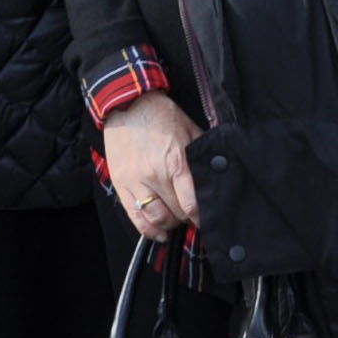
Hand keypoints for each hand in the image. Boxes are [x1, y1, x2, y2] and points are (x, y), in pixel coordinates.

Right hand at [102, 91, 202, 238]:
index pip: (191, 203)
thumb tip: (217, 171)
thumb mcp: (190, 129)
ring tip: (176, 221)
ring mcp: (136, 182)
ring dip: (170, 225)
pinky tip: (159, 233)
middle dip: (187, 218)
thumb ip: (201, 153)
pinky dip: (148, 230)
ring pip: (156, 219)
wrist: (127, 104)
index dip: (201, 217)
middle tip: (193, 216)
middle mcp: (155, 175)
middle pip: (176, 213)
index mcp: (176, 161)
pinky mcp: (121, 185)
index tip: (207, 219)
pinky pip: (135, 217)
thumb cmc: (162, 116)